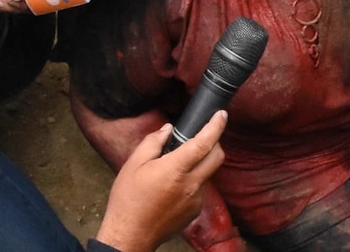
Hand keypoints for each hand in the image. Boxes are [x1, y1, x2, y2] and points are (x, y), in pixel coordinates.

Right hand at [95, 111, 227, 251]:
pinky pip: (201, 188)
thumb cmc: (128, 201)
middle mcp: (191, 184)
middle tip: (202, 136)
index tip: (221, 114)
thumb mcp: (133, 165)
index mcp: (175, 169)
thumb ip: (152, 142)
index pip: (204, 143)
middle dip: (215, 142)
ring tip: (178, 165)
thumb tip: (167, 130)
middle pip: (217, 156)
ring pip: (209, 172)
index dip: (216, 126)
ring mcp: (195, 199)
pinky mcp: (195, 210)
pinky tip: (175, 185)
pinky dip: (194, 180)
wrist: (130, 236)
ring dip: (201, 163)